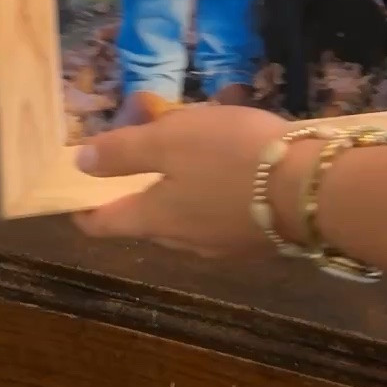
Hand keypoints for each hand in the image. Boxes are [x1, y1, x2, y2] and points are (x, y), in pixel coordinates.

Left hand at [74, 105, 287, 254]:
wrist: (312, 189)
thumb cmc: (231, 157)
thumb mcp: (171, 139)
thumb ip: (123, 152)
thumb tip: (79, 165)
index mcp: (154, 218)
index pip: (105, 224)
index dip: (84, 212)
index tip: (74, 203)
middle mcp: (183, 241)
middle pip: (146, 224)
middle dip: (136, 199)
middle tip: (138, 166)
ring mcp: (222, 247)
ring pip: (185, 225)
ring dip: (179, 200)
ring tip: (189, 166)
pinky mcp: (257, 242)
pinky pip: (219, 222)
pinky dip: (213, 203)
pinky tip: (231, 179)